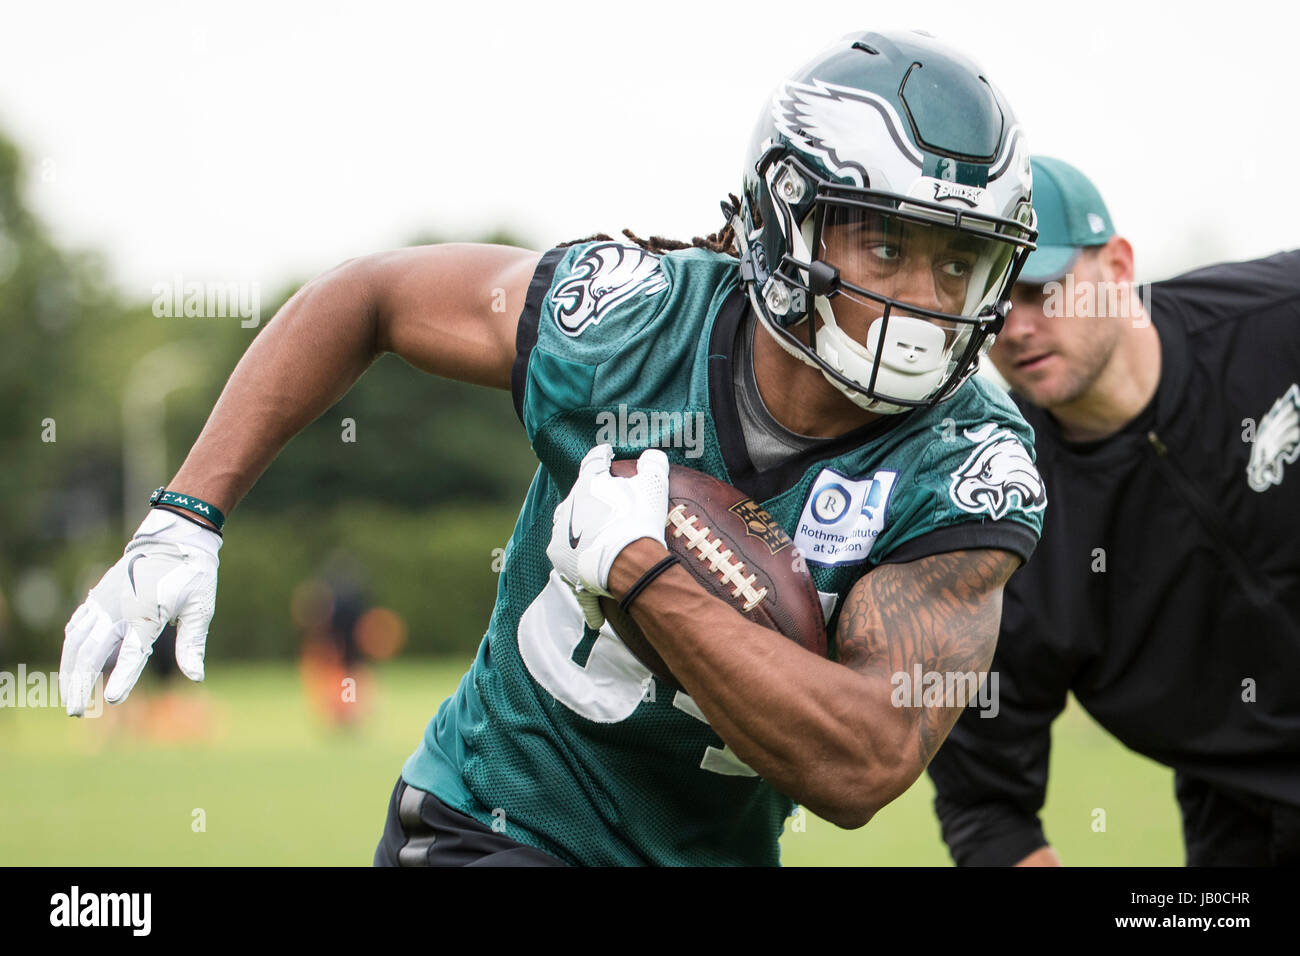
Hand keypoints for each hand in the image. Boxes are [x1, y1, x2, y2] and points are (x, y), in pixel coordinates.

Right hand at [59, 508, 221, 715]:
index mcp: (147, 612)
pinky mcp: (97, 597)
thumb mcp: (201, 607)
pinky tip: (70, 666)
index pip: (132, 652)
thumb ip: (193, 643)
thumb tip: (196, 677)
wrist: (173, 537)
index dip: (124, 676)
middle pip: (92, 653)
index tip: (113, 699)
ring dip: (69, 671)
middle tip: (77, 712)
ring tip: (70, 698)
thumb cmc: (191, 574)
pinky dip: (71, 649)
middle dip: (81, 684)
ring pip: (76, 642)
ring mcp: (103, 601)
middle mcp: (118, 608)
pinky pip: (76, 627)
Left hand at [546, 445, 669, 627]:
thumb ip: (653, 465)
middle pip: (575, 500)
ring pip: (568, 534)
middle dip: (587, 501)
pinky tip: (595, 603)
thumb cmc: (638, 521)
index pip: (593, 462)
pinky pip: (575, 577)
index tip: (606, 455)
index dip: (602, 456)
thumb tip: (654, 455)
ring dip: (578, 537)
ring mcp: (562, 540)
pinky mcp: (564, 567)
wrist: (626, 564)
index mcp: (586, 485)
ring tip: (595, 544)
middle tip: (604, 506)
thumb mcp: (653, 487)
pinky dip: (585, 586)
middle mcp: (567, 510)